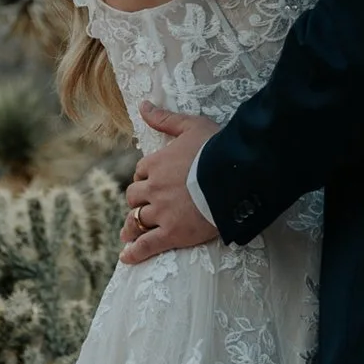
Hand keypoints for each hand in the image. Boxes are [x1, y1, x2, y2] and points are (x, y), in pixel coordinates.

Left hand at [121, 106, 220, 262]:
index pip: (141, 173)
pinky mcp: (173, 233)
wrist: (236, 175)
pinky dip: (135, 252)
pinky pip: (147, 245)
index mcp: (155, 163)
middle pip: (135, 197)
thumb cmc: (217, 148)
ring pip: (137, 221)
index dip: (145, 178)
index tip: (151, 182)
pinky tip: (127, 257)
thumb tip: (143, 105)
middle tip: (142, 208)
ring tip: (128, 234)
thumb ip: (165, 119)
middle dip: (138, 202)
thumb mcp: (191, 126)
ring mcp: (161, 212)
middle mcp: (153, 188)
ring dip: (132, 226)